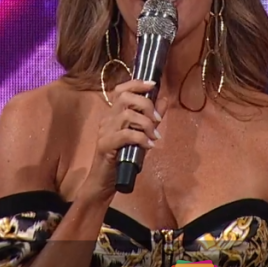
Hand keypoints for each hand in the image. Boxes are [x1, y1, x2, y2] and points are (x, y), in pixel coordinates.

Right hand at [78, 79, 167, 201]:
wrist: (104, 182)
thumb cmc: (122, 159)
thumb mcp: (141, 136)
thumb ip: (150, 119)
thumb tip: (163, 100)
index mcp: (114, 114)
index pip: (121, 90)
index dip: (137, 84)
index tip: (153, 85)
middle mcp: (107, 119)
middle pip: (125, 98)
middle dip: (145, 104)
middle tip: (157, 119)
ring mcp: (105, 131)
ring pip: (127, 115)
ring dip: (146, 124)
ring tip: (154, 136)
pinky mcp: (105, 145)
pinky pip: (126, 135)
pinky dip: (141, 138)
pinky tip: (148, 146)